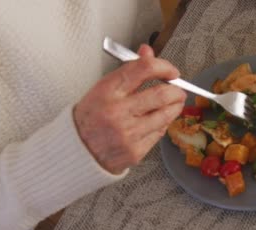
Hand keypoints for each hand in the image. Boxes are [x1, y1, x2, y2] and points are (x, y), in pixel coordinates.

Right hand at [74, 45, 185, 173]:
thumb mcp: (102, 88)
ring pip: (165, 116)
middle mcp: (117, 112)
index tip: (171, 71)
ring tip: (174, 104)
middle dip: (177, 90)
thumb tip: (147, 52)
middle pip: (161, 95)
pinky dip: (163, 124)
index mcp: (107, 91)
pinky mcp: (135, 151)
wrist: (77, 151)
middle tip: (179, 90)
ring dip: (175, 107)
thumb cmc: (90, 117)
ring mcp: (127, 133)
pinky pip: (159, 133)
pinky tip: (159, 121)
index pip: (144, 69)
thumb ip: (128, 71)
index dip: (164, 67)